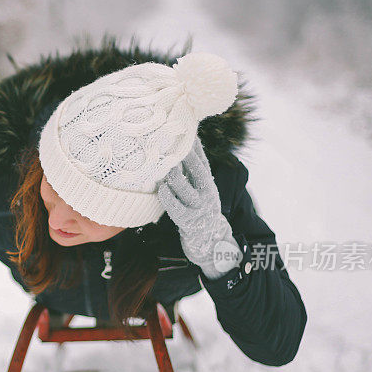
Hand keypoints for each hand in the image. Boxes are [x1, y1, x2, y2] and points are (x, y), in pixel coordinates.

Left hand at [157, 136, 241, 278]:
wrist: (210, 243)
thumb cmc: (199, 212)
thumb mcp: (200, 190)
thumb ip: (192, 173)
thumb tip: (181, 148)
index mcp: (208, 183)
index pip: (202, 160)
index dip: (193, 145)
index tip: (184, 127)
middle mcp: (207, 193)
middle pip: (197, 169)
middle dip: (186, 155)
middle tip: (172, 139)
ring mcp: (199, 208)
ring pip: (186, 188)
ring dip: (174, 175)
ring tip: (164, 164)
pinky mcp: (189, 222)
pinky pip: (177, 209)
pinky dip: (168, 198)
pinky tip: (161, 189)